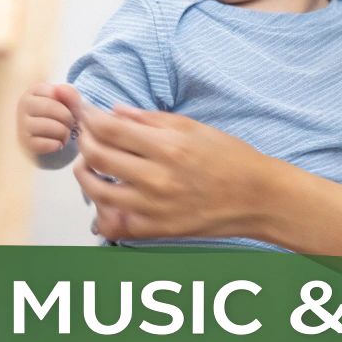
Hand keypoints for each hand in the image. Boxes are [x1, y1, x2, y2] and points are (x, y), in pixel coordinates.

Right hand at [18, 83, 82, 157]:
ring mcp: (22, 124)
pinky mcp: (25, 142)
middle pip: (51, 108)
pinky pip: (46, 144)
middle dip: (68, 118)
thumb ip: (69, 92)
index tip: (70, 110)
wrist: (49, 136)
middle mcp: (24, 105)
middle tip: (71, 124)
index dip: (69, 103)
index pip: (55, 92)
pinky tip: (58, 144)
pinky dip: (57, 145)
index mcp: (34, 91)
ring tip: (65, 134)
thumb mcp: (67, 101)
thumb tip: (59, 89)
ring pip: (49, 126)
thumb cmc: (60, 114)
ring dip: (64, 132)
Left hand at [71, 105, 275, 241]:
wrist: (257, 197)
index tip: (85, 112)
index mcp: (168, 148)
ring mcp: (154, 208)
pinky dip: (102, 209)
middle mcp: (158, 179)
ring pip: (96, 191)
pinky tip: (106, 197)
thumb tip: (114, 111)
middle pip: (97, 156)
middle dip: (83, 140)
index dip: (89, 117)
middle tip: (85, 133)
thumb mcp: (193, 127)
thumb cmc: (231, 159)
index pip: (110, 129)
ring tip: (89, 164)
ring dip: (84, 173)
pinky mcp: (155, 230)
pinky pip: (113, 224)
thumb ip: (149, 119)